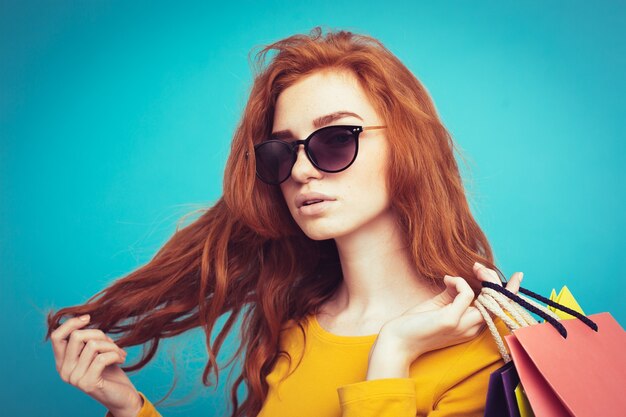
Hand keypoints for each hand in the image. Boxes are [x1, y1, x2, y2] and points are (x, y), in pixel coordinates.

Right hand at [50, 315, 142, 416]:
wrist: (121, 396)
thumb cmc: (110, 371)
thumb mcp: (95, 352)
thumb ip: (87, 340)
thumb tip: (85, 318)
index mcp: (63, 362)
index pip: (56, 337)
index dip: (71, 323)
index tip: (88, 318)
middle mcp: (64, 371)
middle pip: (77, 336)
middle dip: (100, 334)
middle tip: (112, 344)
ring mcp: (74, 378)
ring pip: (93, 345)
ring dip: (112, 346)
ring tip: (119, 353)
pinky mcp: (88, 383)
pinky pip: (102, 358)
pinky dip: (115, 354)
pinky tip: (121, 359)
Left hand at [373, 264, 523, 365]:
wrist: (397, 340)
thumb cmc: (415, 324)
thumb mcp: (439, 305)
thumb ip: (453, 293)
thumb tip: (460, 279)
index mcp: (470, 327)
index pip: (498, 310)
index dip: (510, 293)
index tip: (518, 275)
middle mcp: (471, 329)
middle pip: (498, 303)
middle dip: (494, 279)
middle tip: (478, 266)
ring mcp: (463, 326)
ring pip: (489, 299)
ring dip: (484, 278)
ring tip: (472, 268)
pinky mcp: (451, 320)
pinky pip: (466, 294)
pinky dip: (459, 281)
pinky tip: (446, 279)